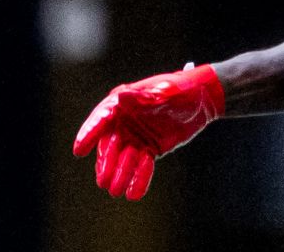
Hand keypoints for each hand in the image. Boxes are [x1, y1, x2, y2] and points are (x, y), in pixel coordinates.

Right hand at [72, 64, 224, 199]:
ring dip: (120, 174)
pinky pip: (141, 166)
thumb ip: (143, 96)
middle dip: (106, 163)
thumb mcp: (166, 90)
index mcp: (124, 101)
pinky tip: (135, 193)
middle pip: (110, 144)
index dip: (89, 133)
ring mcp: (137, 136)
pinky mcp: (149, 149)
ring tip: (117, 191)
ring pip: (124, 158)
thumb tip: (119, 97)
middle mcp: (126, 120)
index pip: (102, 118)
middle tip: (104, 181)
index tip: (79, 150)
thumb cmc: (184, 88)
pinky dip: (139, 178)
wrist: (204, 100)